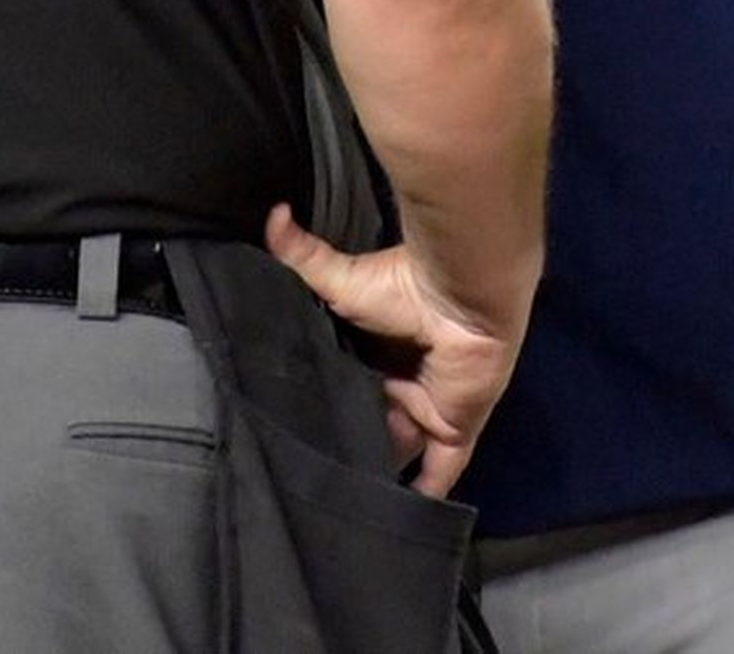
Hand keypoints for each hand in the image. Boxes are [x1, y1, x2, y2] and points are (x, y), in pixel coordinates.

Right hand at [264, 203, 520, 496]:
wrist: (462, 293)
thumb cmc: (402, 287)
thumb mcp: (341, 279)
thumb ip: (303, 254)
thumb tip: (272, 212)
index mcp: (376, 350)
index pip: (348, 385)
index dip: (327, 405)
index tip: (293, 430)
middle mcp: (401, 382)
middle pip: (370, 423)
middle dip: (350, 442)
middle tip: (312, 477)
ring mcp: (429, 408)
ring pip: (399, 452)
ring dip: (379, 472)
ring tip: (340, 507)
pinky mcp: (454, 431)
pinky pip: (441, 474)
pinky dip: (426, 498)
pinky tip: (401, 522)